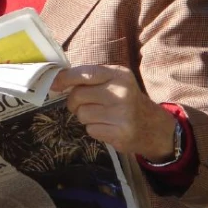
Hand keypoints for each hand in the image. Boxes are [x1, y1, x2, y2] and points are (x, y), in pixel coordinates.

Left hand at [51, 65, 176, 160]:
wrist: (153, 126)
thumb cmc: (126, 99)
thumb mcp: (114, 81)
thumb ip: (89, 78)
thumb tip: (55, 81)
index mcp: (119, 74)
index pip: (85, 74)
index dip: (65, 79)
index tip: (54, 84)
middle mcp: (122, 92)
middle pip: (78, 96)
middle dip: (75, 102)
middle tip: (84, 104)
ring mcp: (122, 114)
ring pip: (81, 114)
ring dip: (85, 116)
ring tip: (101, 116)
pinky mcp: (120, 134)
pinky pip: (90, 130)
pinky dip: (94, 129)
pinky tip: (107, 126)